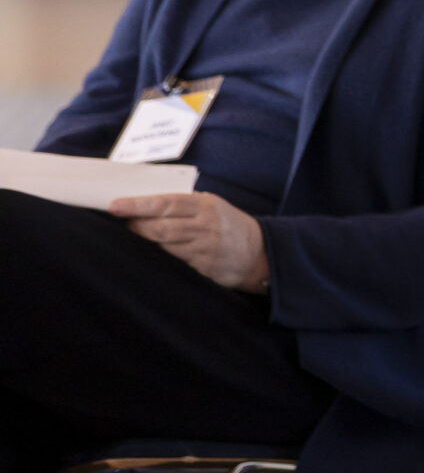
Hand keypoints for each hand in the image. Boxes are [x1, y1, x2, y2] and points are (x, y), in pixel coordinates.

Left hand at [111, 192, 269, 291]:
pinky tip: (153, 257)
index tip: (115, 206)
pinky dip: (159, 259)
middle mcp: (205, 226)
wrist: (259, 253)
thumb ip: (185, 204)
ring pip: (163, 246)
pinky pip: (173, 262)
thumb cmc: (229, 225)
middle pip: (159, 227)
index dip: (138, 205)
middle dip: (136, 227)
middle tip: (124, 225)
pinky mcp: (202, 268)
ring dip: (145, 243)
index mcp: (206, 205)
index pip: (165, 203)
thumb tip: (145, 204)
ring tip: (136, 239)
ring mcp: (204, 249)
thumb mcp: (213, 206)